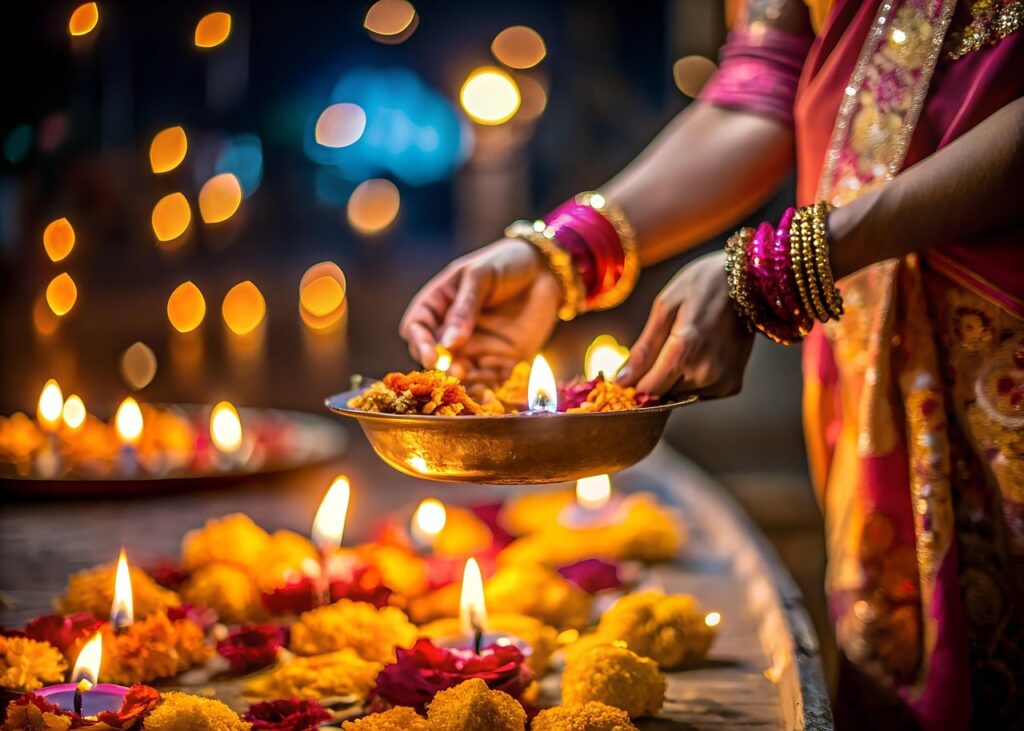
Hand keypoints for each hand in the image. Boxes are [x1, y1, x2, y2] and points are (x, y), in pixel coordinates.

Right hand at [399, 239, 561, 384]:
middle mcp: (450, 330)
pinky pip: (485, 381)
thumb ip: (464, 308)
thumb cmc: (506, 264)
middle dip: (441, 367)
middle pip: (433, 357)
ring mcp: (473, 347)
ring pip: (458, 374)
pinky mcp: (497, 359)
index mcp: (438, 304)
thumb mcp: (481, 276)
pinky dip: (486, 389)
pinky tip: (492, 390)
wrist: (545, 270)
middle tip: (457, 370)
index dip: (420, 344)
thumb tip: (447, 343)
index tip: (433, 356)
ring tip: (477, 380)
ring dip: (463, 382)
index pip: (416, 328)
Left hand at [616, 251, 753, 397]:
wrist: (751, 282)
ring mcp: (721, 381)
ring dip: (673, 379)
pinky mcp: (731, 386)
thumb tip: (621, 380)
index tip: (626, 375)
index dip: (632, 385)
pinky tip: (700, 355)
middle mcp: (705, 371)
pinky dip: (692, 380)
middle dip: (653, 378)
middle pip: (662, 394)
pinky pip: (699, 394)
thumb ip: (643, 348)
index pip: (648, 390)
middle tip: (661, 348)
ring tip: (685, 346)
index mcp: (684, 349)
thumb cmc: (702, 286)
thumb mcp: (665, 307)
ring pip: (679, 395)